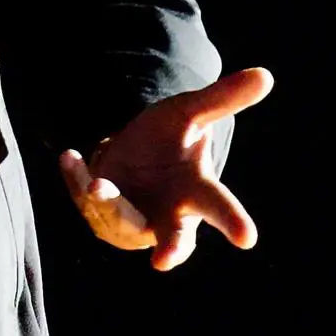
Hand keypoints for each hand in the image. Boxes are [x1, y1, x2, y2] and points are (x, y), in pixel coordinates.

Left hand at [58, 66, 271, 272]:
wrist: (133, 154)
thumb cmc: (171, 140)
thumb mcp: (192, 113)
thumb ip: (223, 99)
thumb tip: (266, 75)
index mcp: (197, 193)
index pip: (219, 207)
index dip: (233, 222)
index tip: (247, 239)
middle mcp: (168, 215)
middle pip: (175, 240)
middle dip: (171, 250)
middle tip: (164, 261)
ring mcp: (132, 219)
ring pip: (121, 222)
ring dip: (109, 207)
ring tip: (97, 186)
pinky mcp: (99, 213)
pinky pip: (85, 200)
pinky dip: (76, 179)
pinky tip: (69, 157)